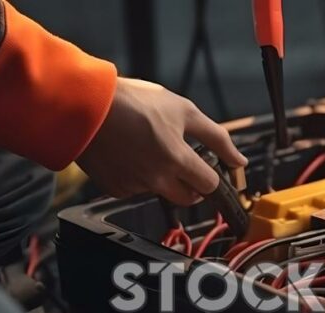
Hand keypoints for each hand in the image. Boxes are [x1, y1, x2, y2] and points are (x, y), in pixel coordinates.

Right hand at [77, 78, 247, 205]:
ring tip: (148, 147)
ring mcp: (134, 187)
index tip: (210, 170)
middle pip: (188, 198)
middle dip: (193, 184)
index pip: (209, 185)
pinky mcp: (115, 189)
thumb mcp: (184, 110)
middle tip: (185, 163)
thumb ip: (217, 137)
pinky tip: (129, 154)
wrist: (85, 107)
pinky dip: (137, 176)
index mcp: (176, 160)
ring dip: (162, 176)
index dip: (213, 176)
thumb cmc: (133, 102)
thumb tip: (239, 160)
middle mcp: (156, 179)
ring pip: (160, 191)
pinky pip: (135, 189)